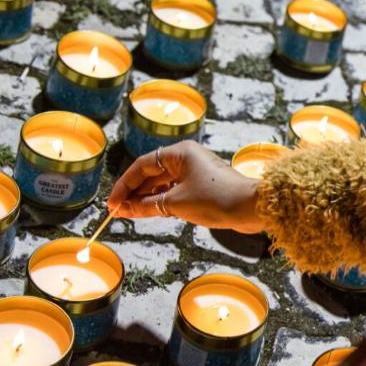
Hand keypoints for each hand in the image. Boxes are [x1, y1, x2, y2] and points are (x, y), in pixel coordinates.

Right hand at [108, 141, 264, 233]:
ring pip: (164, 183)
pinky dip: (163, 200)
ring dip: (147, 198)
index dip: (125, 185)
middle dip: (134, 192)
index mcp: (180, 152)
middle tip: (118, 211)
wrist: (252, 207)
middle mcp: (187, 157)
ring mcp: (196, 171)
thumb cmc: (216, 199)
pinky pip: (176, 190)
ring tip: (131, 213)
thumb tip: (124, 209)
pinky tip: (153, 212)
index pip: (142, 166)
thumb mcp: (176, 203)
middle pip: (152, 174)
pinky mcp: (203, 184)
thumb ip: (147, 206)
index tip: (113, 203)